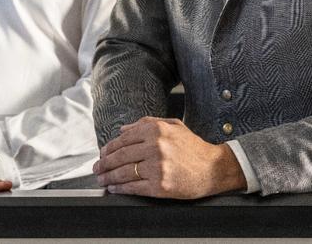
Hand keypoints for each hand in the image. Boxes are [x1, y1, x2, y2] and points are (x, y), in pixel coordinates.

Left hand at [93, 117, 244, 198]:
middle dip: (104, 163)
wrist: (215, 168)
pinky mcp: (161, 186)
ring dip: (109, 177)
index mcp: (156, 130)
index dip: (109, 148)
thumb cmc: (193, 147)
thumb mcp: (172, 126)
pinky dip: (121, 188)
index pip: (123, 139)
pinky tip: (114, 188)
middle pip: (120, 156)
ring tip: (102, 179)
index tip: (102, 154)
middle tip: (96, 169)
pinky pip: (135, 187)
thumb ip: (145, 124)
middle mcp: (155, 147)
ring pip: (124, 172)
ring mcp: (158, 167)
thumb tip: (122, 129)